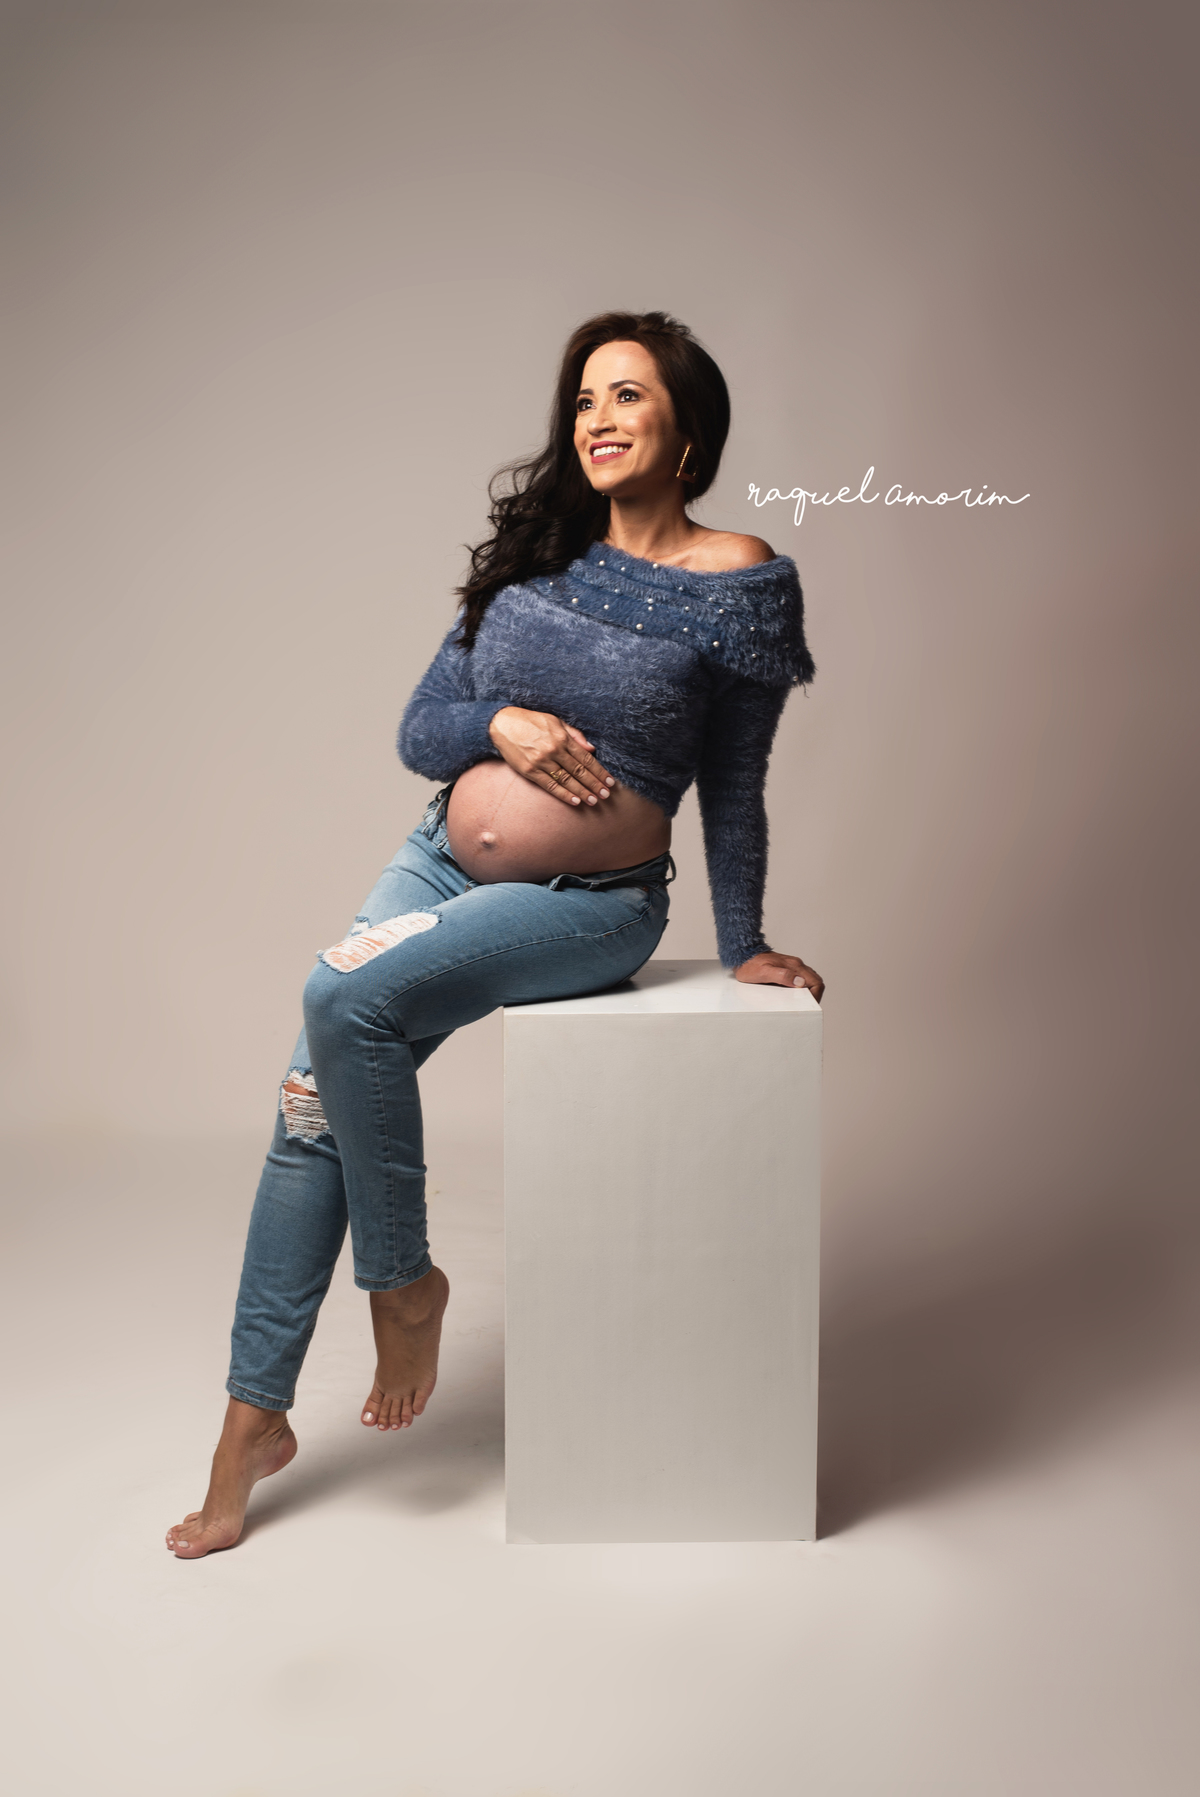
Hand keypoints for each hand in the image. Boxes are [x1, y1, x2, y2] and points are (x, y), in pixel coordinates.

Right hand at [487, 707, 615, 806]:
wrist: (502, 724)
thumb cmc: (531, 722)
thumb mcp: (555, 721)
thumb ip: (574, 735)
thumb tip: (592, 749)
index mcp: (562, 737)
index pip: (586, 758)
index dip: (599, 771)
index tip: (610, 782)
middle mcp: (553, 750)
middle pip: (579, 771)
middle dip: (594, 784)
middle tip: (606, 795)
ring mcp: (541, 761)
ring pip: (567, 780)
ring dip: (582, 792)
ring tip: (594, 801)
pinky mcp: (529, 771)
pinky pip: (550, 785)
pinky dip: (563, 794)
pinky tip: (575, 801)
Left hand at [735, 952, 823, 1001]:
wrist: (742, 955)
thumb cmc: (750, 965)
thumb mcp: (764, 972)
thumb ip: (782, 976)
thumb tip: (800, 982)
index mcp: (794, 966)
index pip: (816, 982)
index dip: (816, 995)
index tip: (810, 1004)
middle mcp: (796, 965)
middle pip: (815, 981)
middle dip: (815, 995)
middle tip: (806, 1005)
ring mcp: (792, 967)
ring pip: (809, 980)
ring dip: (808, 991)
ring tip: (800, 1002)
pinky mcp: (787, 969)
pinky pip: (800, 979)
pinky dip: (801, 988)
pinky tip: (792, 995)